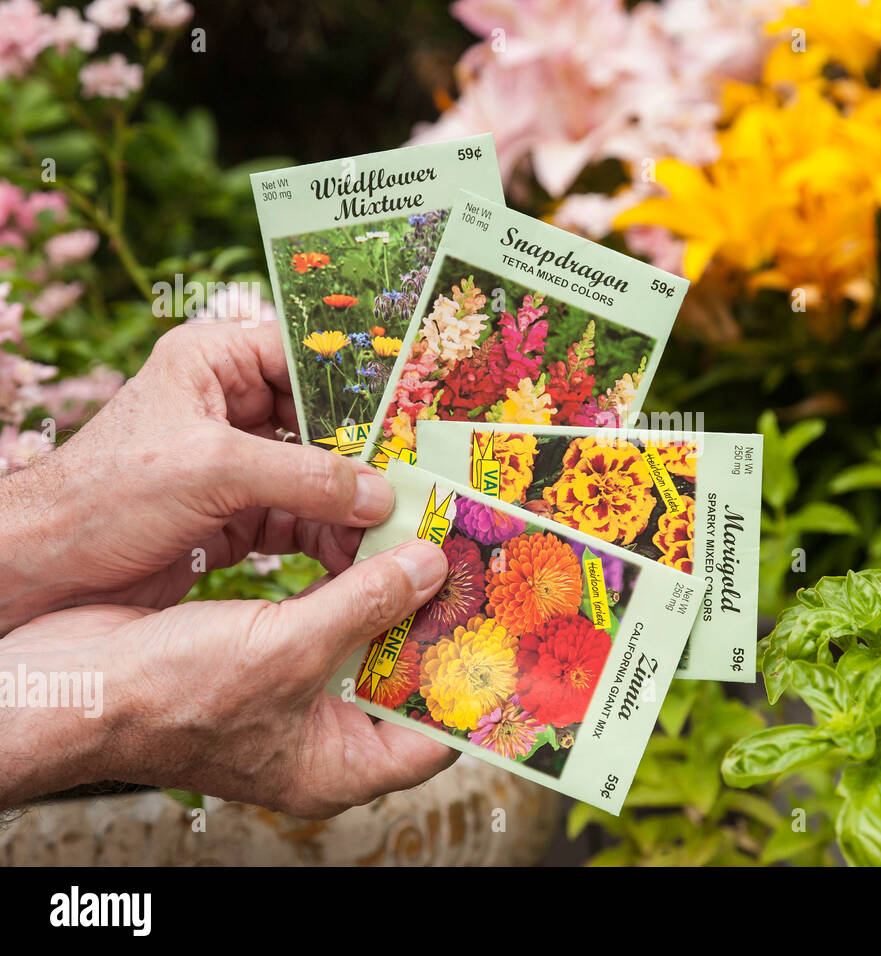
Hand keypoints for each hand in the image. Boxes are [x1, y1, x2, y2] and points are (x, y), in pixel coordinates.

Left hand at [0, 320, 394, 631]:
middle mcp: (228, 406)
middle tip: (418, 478)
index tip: (415, 407)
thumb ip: (304, 476)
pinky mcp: (234, 514)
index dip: (359, 380)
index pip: (306, 354)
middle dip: (366, 455)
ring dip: (352, 505)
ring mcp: (234, 464)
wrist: (41, 571)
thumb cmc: (104, 496)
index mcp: (214, 362)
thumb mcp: (211, 470)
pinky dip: (328, 539)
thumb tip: (381, 495)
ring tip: (393, 530)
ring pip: (316, 476)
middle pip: (321, 422)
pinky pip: (299, 519)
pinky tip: (357, 558)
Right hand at [0, 539, 453, 817]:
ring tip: (434, 543)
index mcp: (338, 765)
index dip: (473, 688)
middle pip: (407, 680)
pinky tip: (372, 539)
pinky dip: (350, 581)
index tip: (507, 634)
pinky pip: (328, 617)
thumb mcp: (289, 649)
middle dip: (438, 626)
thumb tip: (429, 567)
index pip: (436, 737)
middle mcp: (323, 735)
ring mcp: (293, 696)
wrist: (68, 679)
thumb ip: (367, 605)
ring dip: (395, 593)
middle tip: (477, 573)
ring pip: (368, 643)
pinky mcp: (267, 654)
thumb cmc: (169, 695)